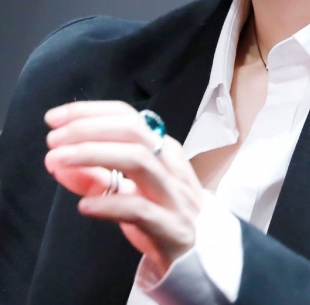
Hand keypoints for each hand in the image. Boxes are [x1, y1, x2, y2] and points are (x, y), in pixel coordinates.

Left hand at [45, 100, 202, 276]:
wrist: (201, 253)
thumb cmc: (161, 212)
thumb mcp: (126, 189)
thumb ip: (93, 176)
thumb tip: (57, 161)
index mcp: (161, 147)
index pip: (126, 116)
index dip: (89, 112)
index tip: (55, 118)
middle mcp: (169, 163)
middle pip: (132, 131)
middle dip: (88, 129)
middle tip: (53, 139)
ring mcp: (172, 193)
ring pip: (138, 160)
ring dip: (93, 155)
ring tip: (59, 161)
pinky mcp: (171, 227)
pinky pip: (140, 209)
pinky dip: (109, 204)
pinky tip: (84, 205)